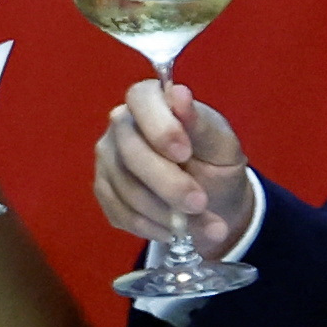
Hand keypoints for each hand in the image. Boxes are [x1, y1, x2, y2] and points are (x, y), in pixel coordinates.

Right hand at [91, 77, 253, 256]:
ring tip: (204, 226)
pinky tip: (177, 232)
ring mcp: (109, 159)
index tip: (185, 154)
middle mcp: (121, 125)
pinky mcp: (105, 191)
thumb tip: (179, 94)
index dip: (159, 127)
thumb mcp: (222, 145)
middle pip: (130, 152)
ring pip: (126, 188)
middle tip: (200, 203)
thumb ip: (200, 123)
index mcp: (151, 101)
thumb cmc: (217, 164)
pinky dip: (153, 227)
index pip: (140, 100)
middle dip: (167, 183)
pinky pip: (120, 213)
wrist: (213, 203)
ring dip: (166, 213)